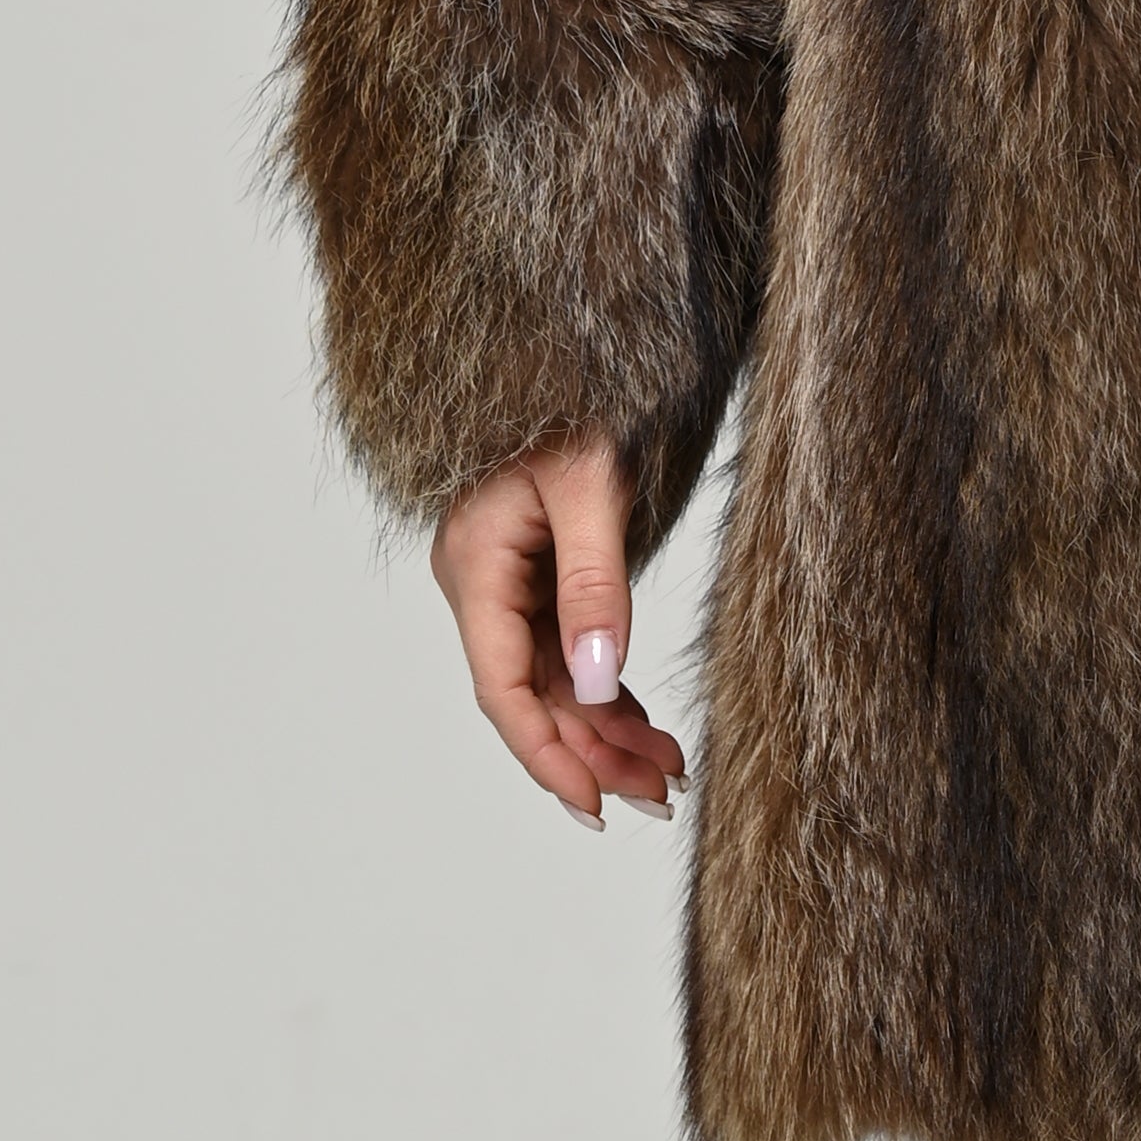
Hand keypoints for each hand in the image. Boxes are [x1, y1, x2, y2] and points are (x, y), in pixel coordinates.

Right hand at [429, 432, 686, 830]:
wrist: (569, 336)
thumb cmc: (572, 394)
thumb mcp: (591, 483)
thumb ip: (593, 582)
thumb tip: (598, 680)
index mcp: (475, 566)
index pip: (504, 687)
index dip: (548, 753)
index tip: (594, 804)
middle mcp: (483, 581)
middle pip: (533, 693)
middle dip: (592, 752)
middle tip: (660, 797)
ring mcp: (509, 578)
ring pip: (554, 678)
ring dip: (605, 728)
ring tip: (665, 774)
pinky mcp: (540, 570)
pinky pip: (569, 648)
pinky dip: (606, 689)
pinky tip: (643, 727)